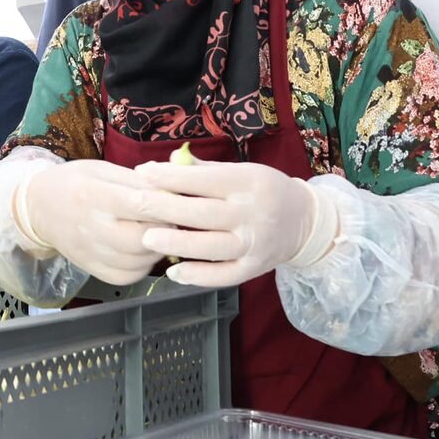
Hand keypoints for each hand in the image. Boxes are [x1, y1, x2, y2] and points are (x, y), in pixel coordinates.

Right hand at [21, 160, 169, 284]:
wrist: (37, 208)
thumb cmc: (74, 183)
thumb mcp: (101, 170)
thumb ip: (136, 180)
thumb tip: (174, 190)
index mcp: (92, 194)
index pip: (139, 204)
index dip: (166, 204)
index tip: (177, 200)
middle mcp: (90, 227)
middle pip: (142, 238)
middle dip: (165, 229)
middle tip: (171, 219)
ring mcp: (90, 252)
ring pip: (139, 260)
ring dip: (158, 248)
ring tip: (157, 234)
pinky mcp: (92, 269)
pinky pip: (128, 276)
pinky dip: (143, 266)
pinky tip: (142, 251)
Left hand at [134, 153, 336, 287]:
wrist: (304, 222)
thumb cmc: (262, 190)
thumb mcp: (241, 172)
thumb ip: (203, 171)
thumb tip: (167, 162)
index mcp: (248, 183)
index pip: (204, 180)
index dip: (172, 177)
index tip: (143, 173)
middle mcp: (252, 214)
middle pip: (203, 213)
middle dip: (165, 208)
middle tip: (135, 204)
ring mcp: (254, 244)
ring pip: (212, 247)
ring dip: (177, 244)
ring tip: (147, 239)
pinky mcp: (254, 268)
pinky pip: (224, 276)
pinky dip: (199, 276)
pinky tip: (174, 273)